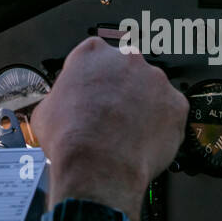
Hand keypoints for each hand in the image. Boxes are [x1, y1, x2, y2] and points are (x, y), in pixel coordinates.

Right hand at [30, 36, 187, 220]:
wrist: (98, 167)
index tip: (92, 93)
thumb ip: (59, 98)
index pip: (94, 56)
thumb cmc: (72, 139)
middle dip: (121, 91)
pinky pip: (171, 113)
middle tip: (111, 115)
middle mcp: (126, 59)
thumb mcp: (45, 111)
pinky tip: (145, 141)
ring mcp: (154, 80)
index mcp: (92, 53)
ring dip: (143, 107)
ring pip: (151, 91)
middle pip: (126, 71)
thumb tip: (58, 108)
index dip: (93, 78)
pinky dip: (162, 126)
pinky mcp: (176, 104)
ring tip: (128, 133)